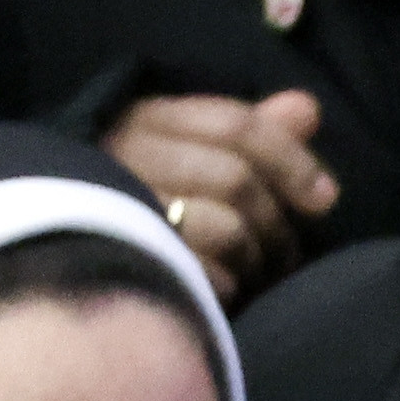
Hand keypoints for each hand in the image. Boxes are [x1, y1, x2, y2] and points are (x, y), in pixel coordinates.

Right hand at [103, 89, 336, 298]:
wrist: (74, 267)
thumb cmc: (154, 209)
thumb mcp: (198, 158)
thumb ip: (254, 135)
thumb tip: (306, 108)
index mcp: (143, 121)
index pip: (235, 126)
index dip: (291, 160)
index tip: (325, 198)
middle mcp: (124, 156)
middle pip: (236, 179)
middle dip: (274, 221)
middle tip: (284, 252)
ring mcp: (119, 211)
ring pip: (227, 228)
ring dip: (254, 258)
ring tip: (250, 272)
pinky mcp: (125, 262)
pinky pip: (207, 275)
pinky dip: (228, 288)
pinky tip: (221, 291)